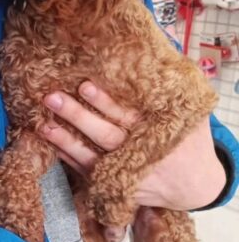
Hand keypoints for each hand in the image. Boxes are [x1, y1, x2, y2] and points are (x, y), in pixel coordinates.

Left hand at [42, 82, 225, 210]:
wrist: (198, 187)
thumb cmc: (192, 144)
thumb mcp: (192, 116)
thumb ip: (175, 91)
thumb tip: (162, 53)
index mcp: (157, 133)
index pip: (126, 115)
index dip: (104, 102)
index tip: (84, 85)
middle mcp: (139, 155)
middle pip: (104, 135)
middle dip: (78, 117)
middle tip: (53, 99)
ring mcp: (127, 175)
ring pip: (92, 158)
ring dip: (66, 141)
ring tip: (44, 125)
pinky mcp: (117, 188)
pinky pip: (89, 174)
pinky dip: (70, 160)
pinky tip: (53, 145)